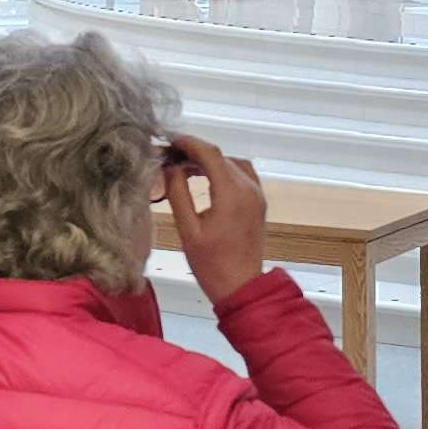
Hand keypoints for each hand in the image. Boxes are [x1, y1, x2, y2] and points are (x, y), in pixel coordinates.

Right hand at [162, 134, 268, 304]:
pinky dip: (224, 170)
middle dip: (196, 152)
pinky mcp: (258, 203)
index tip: (169, 141)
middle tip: (170, 157)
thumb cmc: (211, 264)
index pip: (210, 154)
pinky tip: (207, 178)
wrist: (241, 288)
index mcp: (232, 193)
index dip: (189, 143)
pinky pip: (242, 175)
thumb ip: (178, 193)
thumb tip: (170, 167)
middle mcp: (249, 188)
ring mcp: (257, 195)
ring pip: (233, 163)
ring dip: (210, 160)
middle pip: (221, 157)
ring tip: (185, 166)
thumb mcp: (187, 229)